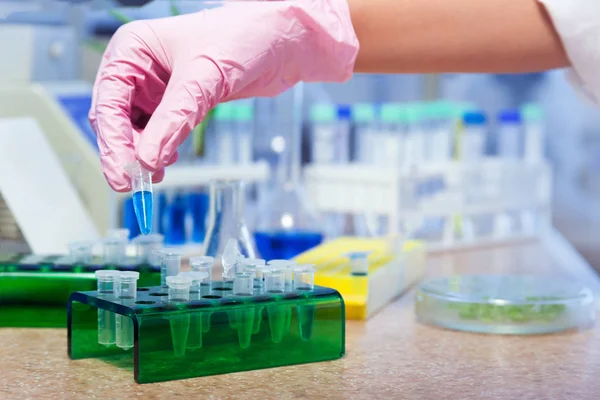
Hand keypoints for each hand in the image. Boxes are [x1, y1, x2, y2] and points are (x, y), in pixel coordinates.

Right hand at [89, 0, 357, 191]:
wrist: (280, 41)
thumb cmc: (243, 37)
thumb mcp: (204, 78)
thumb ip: (175, 120)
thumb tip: (147, 160)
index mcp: (133, 49)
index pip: (108, 102)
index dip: (113, 142)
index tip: (122, 174)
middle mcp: (139, 68)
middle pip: (116, 119)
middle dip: (126, 152)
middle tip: (134, 183)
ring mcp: (157, 87)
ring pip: (136, 130)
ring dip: (143, 154)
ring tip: (153, 176)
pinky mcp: (178, 103)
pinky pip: (159, 132)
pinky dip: (159, 150)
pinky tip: (165, 164)